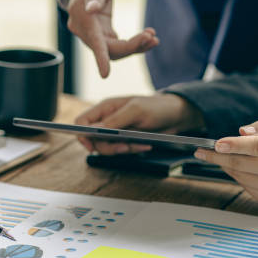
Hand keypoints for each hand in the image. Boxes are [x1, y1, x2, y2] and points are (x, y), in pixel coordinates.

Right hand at [65, 0, 158, 77]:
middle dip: (130, 47)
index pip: (92, 40)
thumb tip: (91, 9)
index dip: (100, 57)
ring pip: (114, 51)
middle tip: (152, 37)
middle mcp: (84, 30)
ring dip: (135, 47)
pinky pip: (118, 46)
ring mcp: (93, 35)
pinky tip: (150, 38)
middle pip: (107, 49)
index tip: (105, 74)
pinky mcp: (103, 35)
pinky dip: (134, 44)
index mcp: (80, 15)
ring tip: (154, 38)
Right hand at [75, 93, 204, 154]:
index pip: (82, 121)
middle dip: (107, 147)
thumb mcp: (136, 111)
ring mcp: (116, 131)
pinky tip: (144, 146)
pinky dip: (132, 151)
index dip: (82, 134)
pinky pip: (121, 150)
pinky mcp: (126, 140)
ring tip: (138, 145)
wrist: (176, 116)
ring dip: (122, 150)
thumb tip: (94, 130)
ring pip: (106, 147)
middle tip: (124, 147)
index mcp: (106, 107)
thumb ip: (114, 120)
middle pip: (93, 139)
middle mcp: (108, 119)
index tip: (92, 145)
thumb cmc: (157, 107)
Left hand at [195, 115, 257, 204]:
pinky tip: (236, 166)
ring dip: (225, 165)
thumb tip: (243, 132)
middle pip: (243, 164)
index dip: (236, 145)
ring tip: (216, 155)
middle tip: (201, 151)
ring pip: (241, 176)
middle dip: (218, 157)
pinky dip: (237, 175)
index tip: (217, 143)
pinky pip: (246, 186)